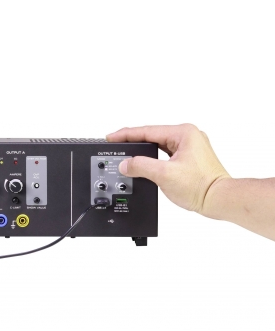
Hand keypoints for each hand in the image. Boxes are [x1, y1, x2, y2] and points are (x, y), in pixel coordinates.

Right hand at [106, 124, 229, 215]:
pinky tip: (144, 162)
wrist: (219, 199)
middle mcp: (188, 136)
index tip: (111, 138)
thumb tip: (125, 164)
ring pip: (158, 145)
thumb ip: (141, 166)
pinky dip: (152, 157)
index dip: (126, 135)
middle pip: (152, 136)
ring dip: (143, 150)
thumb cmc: (202, 186)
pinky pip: (165, 153)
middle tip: (115, 144)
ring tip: (127, 152)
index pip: (146, 131)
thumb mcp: (164, 174)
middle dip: (133, 141)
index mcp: (183, 133)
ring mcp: (190, 147)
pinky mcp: (189, 158)